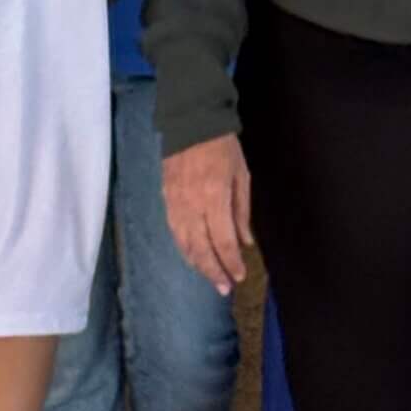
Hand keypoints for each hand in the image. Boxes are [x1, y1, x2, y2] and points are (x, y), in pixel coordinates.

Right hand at [162, 134, 252, 295]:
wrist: (190, 121)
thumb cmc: (223, 147)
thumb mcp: (241, 176)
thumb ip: (242, 212)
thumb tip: (245, 242)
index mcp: (215, 198)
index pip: (223, 241)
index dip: (231, 262)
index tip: (240, 276)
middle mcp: (192, 206)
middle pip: (201, 248)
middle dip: (213, 271)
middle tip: (224, 288)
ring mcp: (175, 203)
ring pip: (184, 243)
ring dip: (197, 264)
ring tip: (210, 277)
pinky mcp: (165, 198)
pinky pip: (173, 231)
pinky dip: (183, 248)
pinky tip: (191, 256)